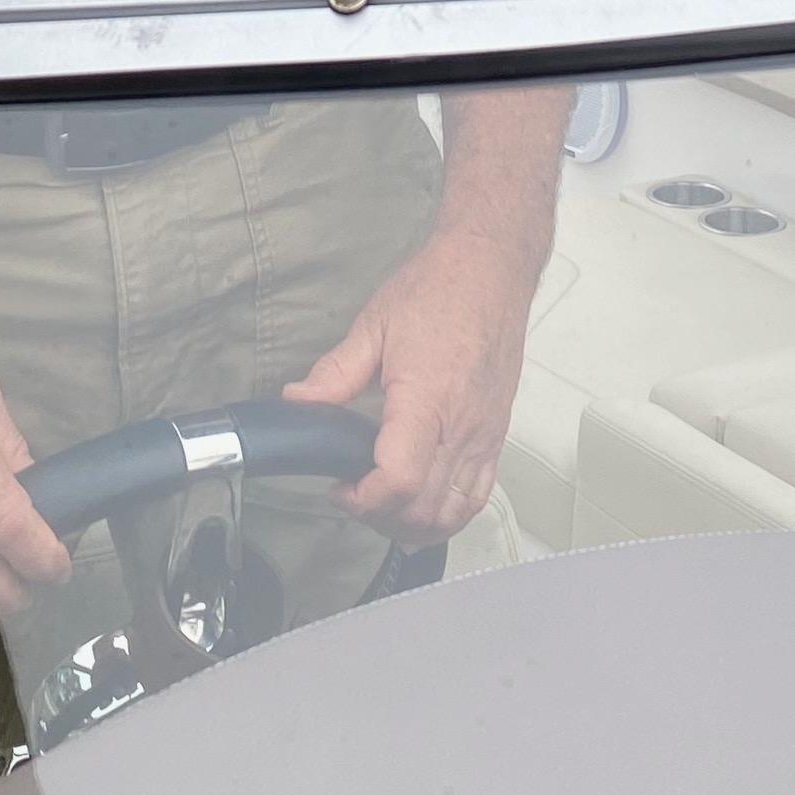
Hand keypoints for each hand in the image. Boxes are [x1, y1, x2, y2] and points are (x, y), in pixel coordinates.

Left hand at [284, 224, 539, 539]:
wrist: (490, 270)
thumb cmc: (440, 290)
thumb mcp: (374, 325)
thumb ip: (334, 373)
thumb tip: (298, 401)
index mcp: (427, 398)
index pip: (401, 480)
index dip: (364, 500)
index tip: (340, 487)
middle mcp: (462, 425)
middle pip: (425, 510)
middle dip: (381, 518)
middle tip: (353, 494)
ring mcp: (484, 436)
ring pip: (453, 513)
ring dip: (414, 523)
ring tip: (383, 502)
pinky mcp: (496, 436)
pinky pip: (478, 496)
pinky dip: (449, 513)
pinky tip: (422, 500)